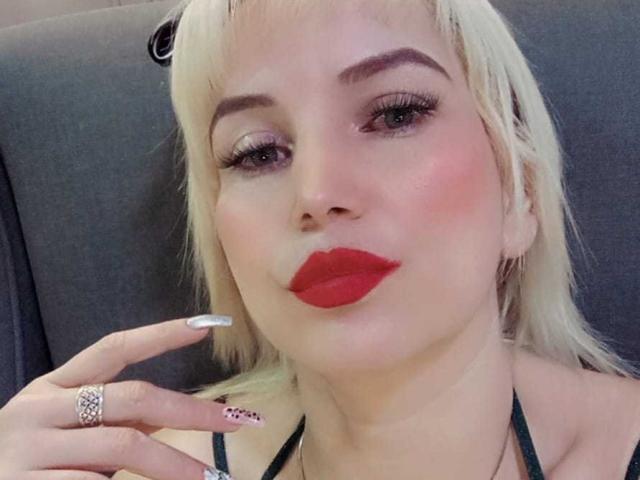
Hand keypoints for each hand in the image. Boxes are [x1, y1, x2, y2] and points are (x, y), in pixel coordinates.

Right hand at [0, 316, 260, 479]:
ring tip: (209, 477)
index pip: (114, 348)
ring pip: (122, 443)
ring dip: (174, 463)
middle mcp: (38, 409)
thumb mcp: (69, 430)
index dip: (162, 334)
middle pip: (132, 397)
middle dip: (192, 411)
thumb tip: (175, 411)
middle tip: (237, 422)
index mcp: (51, 387)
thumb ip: (115, 418)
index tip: (210, 324)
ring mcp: (29, 448)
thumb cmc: (31, 462)